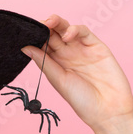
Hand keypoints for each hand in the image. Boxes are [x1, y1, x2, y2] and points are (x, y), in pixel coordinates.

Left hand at [22, 15, 132, 130]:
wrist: (108, 110)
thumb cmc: (82, 100)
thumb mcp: (58, 80)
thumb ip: (44, 62)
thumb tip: (24, 48)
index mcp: (56, 63)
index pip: (43, 44)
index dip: (35, 37)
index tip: (24, 32)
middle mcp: (68, 54)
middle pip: (53, 34)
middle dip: (45, 26)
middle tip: (36, 23)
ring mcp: (82, 49)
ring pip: (67, 29)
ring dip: (57, 22)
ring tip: (49, 23)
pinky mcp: (97, 46)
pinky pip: (84, 32)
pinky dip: (74, 30)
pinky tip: (66, 36)